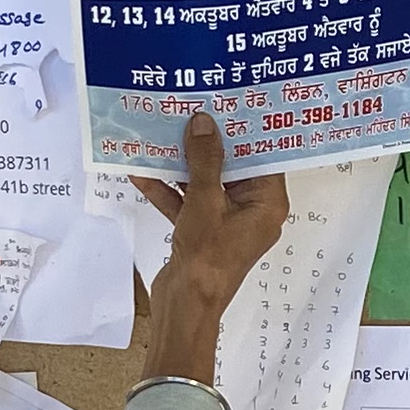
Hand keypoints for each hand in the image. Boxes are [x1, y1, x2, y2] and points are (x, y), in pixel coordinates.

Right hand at [134, 113, 289, 387]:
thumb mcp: (205, 201)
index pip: (263, 158)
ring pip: (205, 184)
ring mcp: (225, 223)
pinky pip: (186, 203)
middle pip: (233, 168)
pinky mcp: (201, 233)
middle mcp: (252, 211)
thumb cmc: (206, 255)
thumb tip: (204, 122)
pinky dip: (167, 189)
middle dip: (209, 142)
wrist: (184, 306)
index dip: (247, 131)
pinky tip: (142, 169)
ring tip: (164, 130)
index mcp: (268, 204)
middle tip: (193, 107)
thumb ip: (204, 160)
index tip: (231, 103)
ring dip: (183, 163)